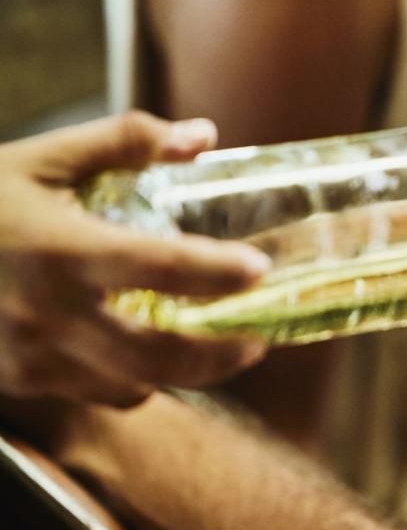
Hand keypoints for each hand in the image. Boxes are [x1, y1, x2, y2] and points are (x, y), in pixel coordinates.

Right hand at [0, 112, 269, 405]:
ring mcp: (29, 356)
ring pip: (129, 388)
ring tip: (212, 348)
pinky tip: (146, 355)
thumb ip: (126, 142)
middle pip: (154, 357)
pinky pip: (93, 394)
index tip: (260, 270)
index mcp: (61, 250)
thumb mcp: (45, 157)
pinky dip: (131, 381)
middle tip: (257, 342)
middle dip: (218, 357)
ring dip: (179, 375)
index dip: (217, 273)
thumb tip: (203, 135)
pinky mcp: (18, 380)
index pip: (159, 267)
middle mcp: (46, 313)